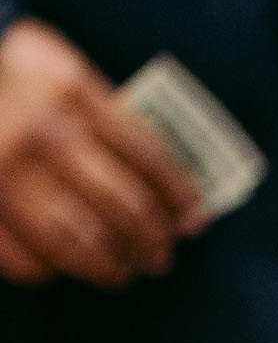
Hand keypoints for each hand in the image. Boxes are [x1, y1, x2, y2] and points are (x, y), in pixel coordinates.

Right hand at [0, 16, 194, 287]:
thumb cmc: (12, 73)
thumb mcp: (61, 71)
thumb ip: (107, 116)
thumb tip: (165, 184)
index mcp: (70, 93)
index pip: (146, 155)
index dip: (179, 195)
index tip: (194, 220)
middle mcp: (41, 135)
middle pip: (121, 205)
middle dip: (151, 239)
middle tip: (161, 256)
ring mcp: (5, 174)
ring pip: (78, 242)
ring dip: (110, 266)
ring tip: (123, 271)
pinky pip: (26, 258)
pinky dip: (50, 268)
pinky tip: (62, 266)